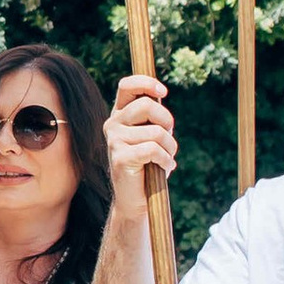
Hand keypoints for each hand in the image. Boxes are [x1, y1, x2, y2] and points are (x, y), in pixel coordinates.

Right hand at [107, 76, 177, 216]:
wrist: (136, 199)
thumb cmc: (148, 165)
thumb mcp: (151, 135)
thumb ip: (153, 116)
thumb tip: (160, 93)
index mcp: (120, 115)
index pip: (127, 85)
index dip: (146, 83)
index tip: (163, 92)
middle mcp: (113, 124)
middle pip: (147, 105)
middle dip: (167, 121)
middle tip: (169, 138)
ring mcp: (115, 141)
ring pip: (157, 132)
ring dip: (170, 148)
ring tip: (167, 159)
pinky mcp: (121, 158)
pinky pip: (154, 150)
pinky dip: (166, 160)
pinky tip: (164, 168)